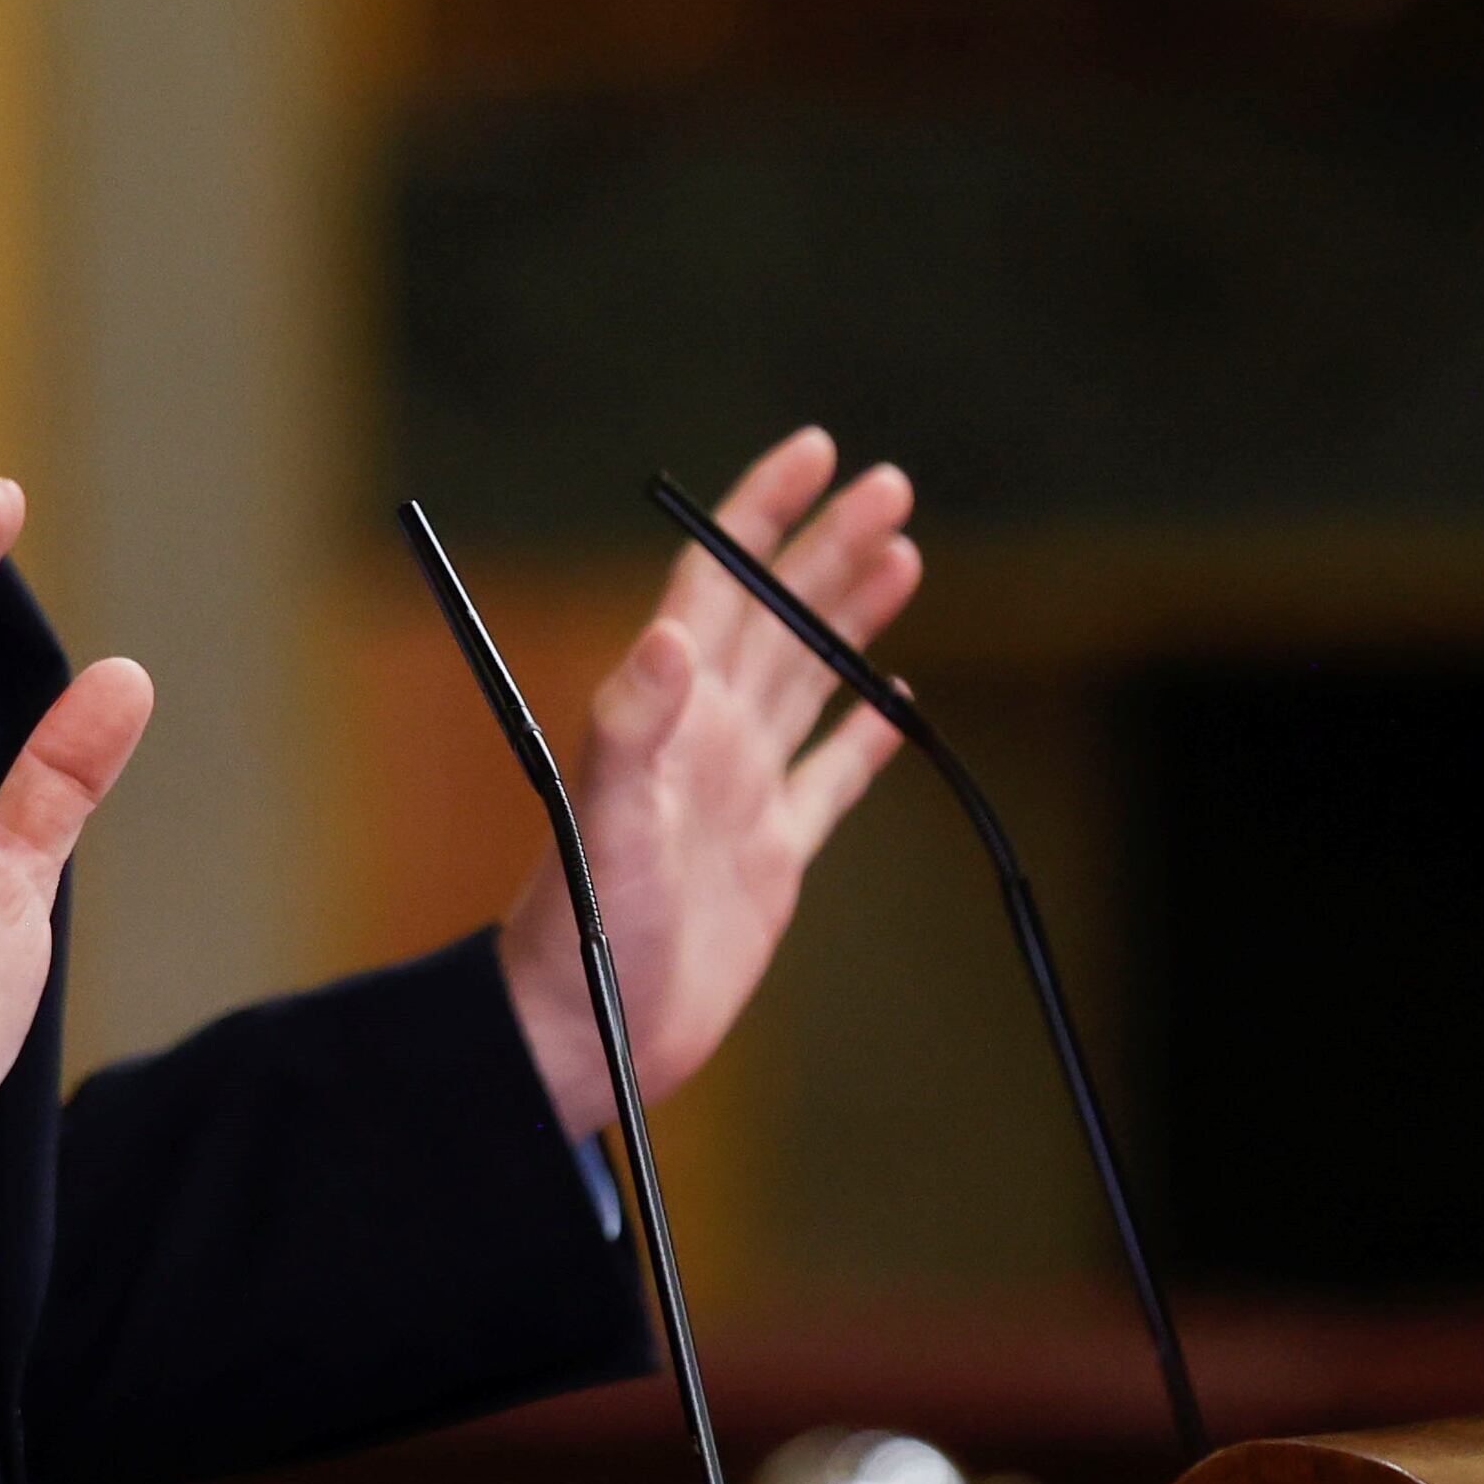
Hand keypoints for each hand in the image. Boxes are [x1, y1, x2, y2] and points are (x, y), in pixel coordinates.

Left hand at [498, 430, 922, 1133]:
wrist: (587, 1032)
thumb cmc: (580, 928)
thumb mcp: (604, 820)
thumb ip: (633, 726)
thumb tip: (673, 634)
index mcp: (670, 712)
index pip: (720, 584)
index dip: (762, 513)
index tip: (812, 451)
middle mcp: (708, 737)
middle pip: (779, 617)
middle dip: (831, 547)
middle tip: (891, 484)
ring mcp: (742, 792)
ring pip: (810, 679)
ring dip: (852, 617)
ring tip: (904, 555)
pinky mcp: (772, 856)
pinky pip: (830, 778)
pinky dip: (865, 737)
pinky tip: (897, 702)